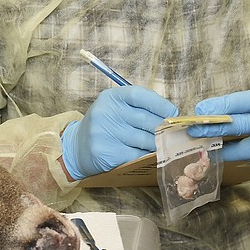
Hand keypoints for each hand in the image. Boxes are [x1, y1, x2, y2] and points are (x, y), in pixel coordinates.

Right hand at [61, 86, 177, 179]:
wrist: (77, 147)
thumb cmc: (105, 124)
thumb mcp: (115, 106)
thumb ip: (138, 105)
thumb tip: (170, 113)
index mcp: (110, 97)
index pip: (139, 95)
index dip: (160, 103)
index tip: (172, 111)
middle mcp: (106, 113)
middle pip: (145, 119)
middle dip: (162, 126)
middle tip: (171, 130)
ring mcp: (105, 134)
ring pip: (144, 139)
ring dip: (157, 142)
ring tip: (162, 142)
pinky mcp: (107, 153)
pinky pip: (136, 154)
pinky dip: (146, 154)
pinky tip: (149, 152)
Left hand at [188, 76, 249, 165]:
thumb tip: (233, 109)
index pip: (234, 106)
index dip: (212, 110)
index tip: (196, 111)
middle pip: (233, 130)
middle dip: (209, 132)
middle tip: (191, 132)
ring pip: (244, 152)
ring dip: (225, 149)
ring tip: (209, 147)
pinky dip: (249, 154)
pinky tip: (239, 150)